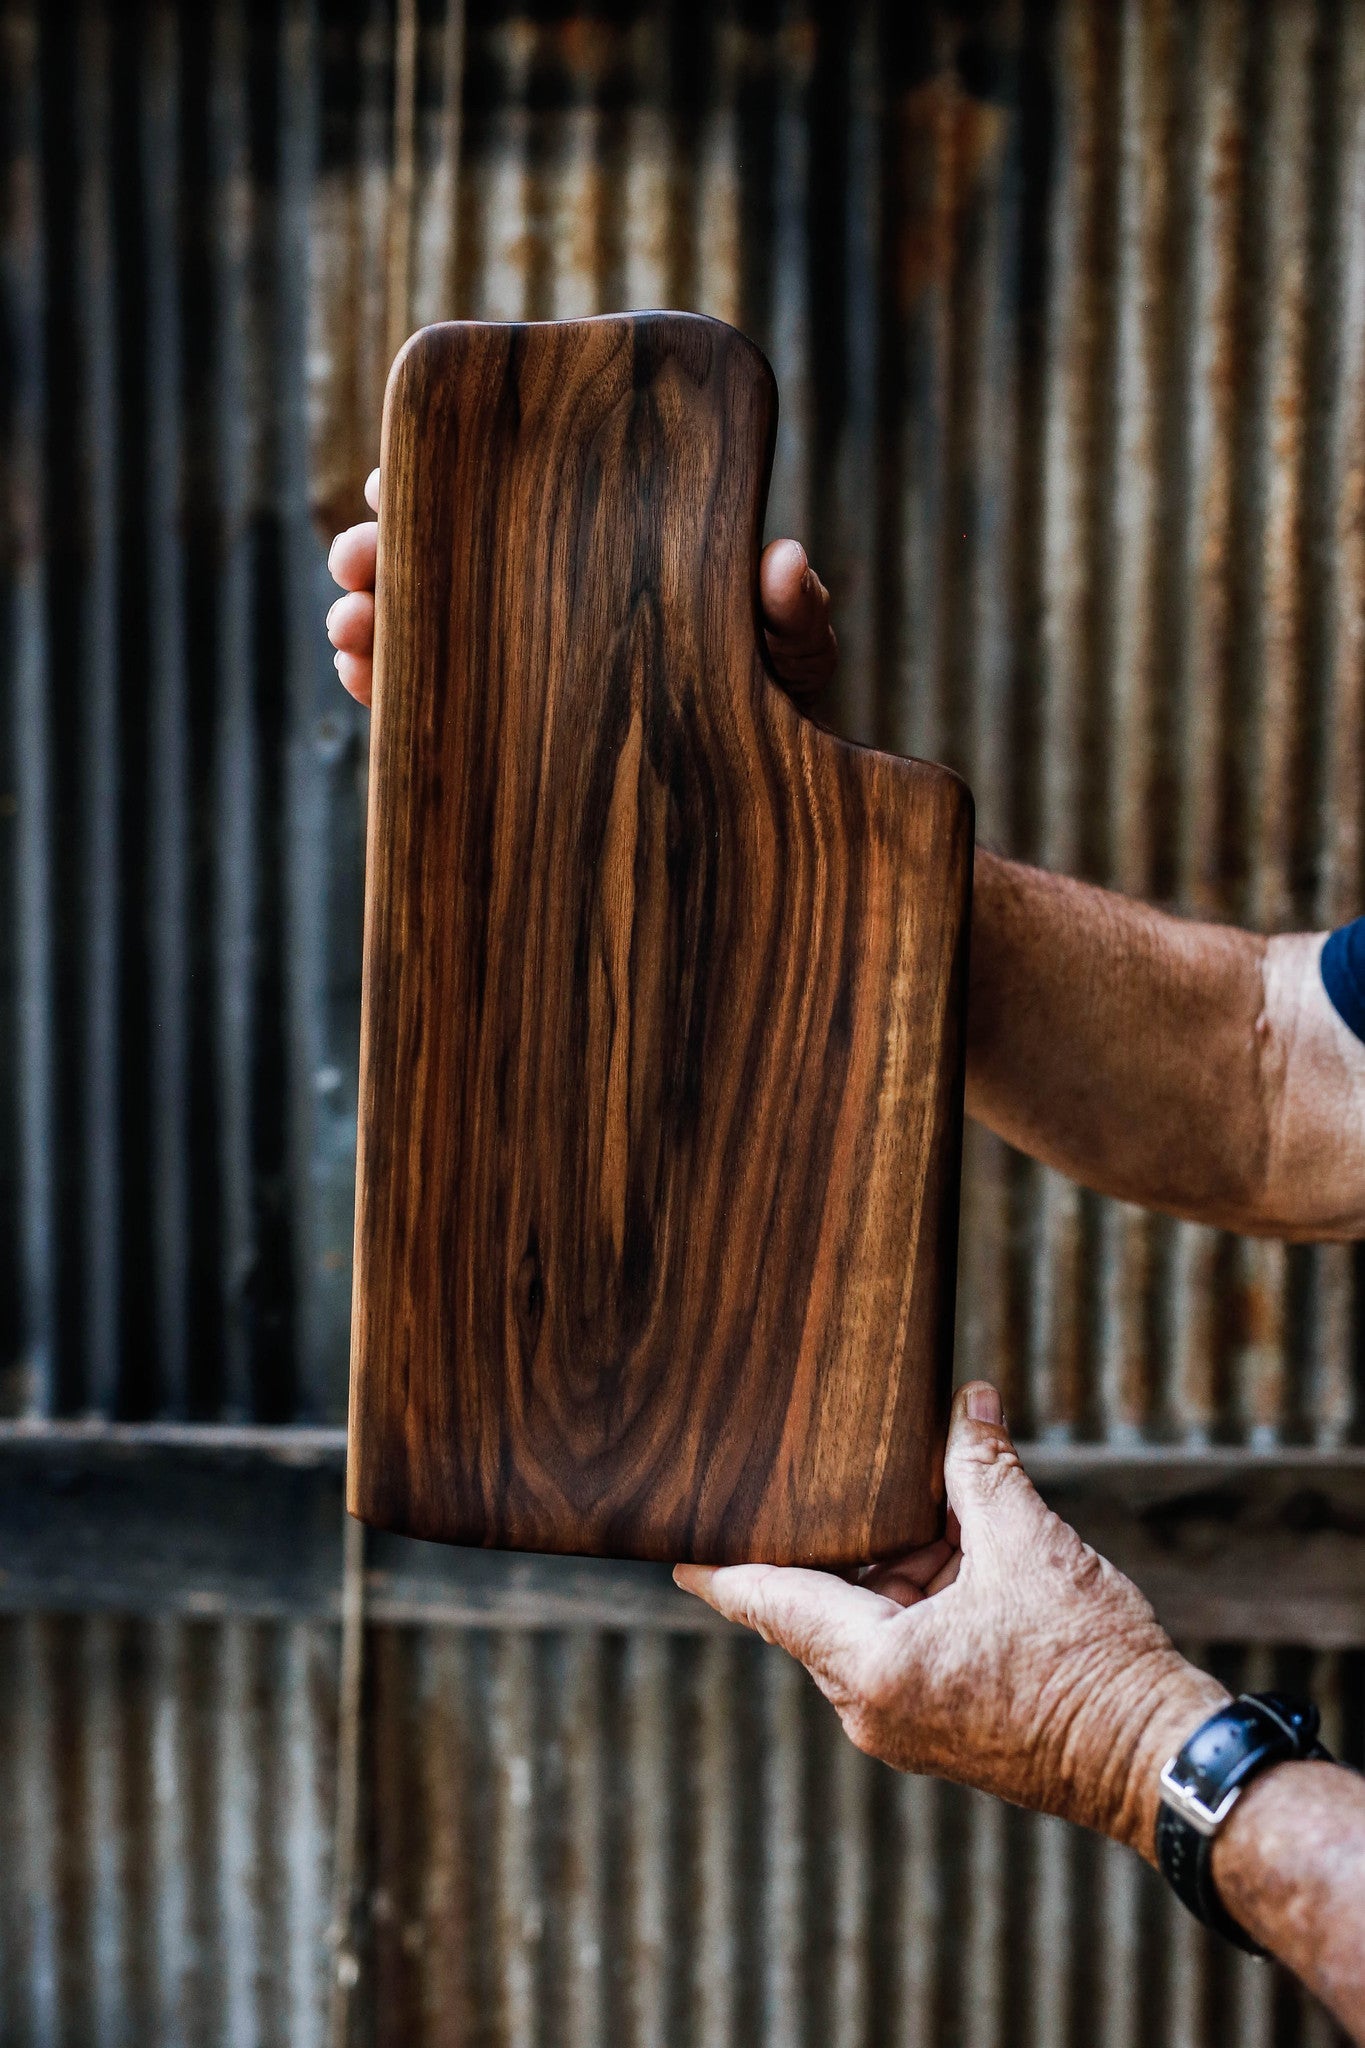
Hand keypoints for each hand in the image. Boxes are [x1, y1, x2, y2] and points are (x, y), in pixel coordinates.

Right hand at [326, 469, 837, 707]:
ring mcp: (518, 664)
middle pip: (444, 556)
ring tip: (348, 632)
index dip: (442, 477)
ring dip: (372, 619)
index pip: (508, 500)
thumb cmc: (779, 699)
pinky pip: (429, 701)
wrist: (762, 791)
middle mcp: (544, 595)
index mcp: (597, 550)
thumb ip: (794, 614)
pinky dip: (388, 687)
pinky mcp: (503, 730)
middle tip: (354, 562)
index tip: (387, 478)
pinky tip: (361, 679)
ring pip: (423, 625)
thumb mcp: (792, 655)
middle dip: (382, 553)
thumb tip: (786, 561)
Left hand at [675, 1384, 1227, 1859]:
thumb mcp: (1033, 1547)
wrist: (1157, 1761)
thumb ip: (982, 1469)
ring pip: (871, 1619)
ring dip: (899, 1560)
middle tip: (837, 1468)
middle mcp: (874, 1707)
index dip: (719, 1568)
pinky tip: (961, 1544)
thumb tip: (969, 1401)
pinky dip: (924, 1594)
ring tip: (938, 1499)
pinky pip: (906, 1646)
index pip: (768, 1600)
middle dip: (845, 1535)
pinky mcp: (942, 1727)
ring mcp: (907, 1723)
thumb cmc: (1092, 1669)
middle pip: (823, 1602)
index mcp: (874, 1667)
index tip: (671, 1547)